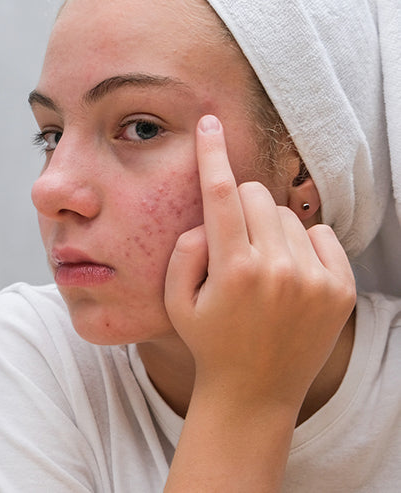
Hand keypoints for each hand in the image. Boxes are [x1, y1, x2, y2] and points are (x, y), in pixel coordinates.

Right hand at [164, 114, 355, 411]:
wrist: (255, 391)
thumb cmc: (209, 341)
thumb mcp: (175, 300)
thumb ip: (184, 251)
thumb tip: (208, 220)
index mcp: (234, 270)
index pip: (220, 195)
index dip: (212, 154)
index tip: (210, 123)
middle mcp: (278, 270)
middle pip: (254, 197)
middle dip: (236, 208)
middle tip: (230, 246)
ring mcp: (315, 279)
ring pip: (285, 216)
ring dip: (268, 230)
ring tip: (259, 271)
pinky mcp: (341, 289)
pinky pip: (320, 234)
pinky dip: (302, 244)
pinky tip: (288, 275)